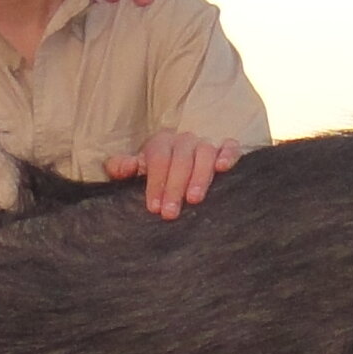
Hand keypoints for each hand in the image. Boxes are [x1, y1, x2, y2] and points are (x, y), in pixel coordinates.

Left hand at [103, 131, 238, 220]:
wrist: (178, 165)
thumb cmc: (156, 173)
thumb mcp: (136, 171)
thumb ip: (122, 168)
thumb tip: (123, 167)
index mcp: (161, 143)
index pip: (158, 159)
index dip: (156, 183)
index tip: (154, 207)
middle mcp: (184, 140)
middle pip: (180, 159)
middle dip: (174, 186)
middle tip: (170, 213)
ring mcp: (206, 144)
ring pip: (205, 154)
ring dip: (200, 176)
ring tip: (194, 199)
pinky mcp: (226, 148)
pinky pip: (230, 147)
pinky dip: (228, 155)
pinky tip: (223, 169)